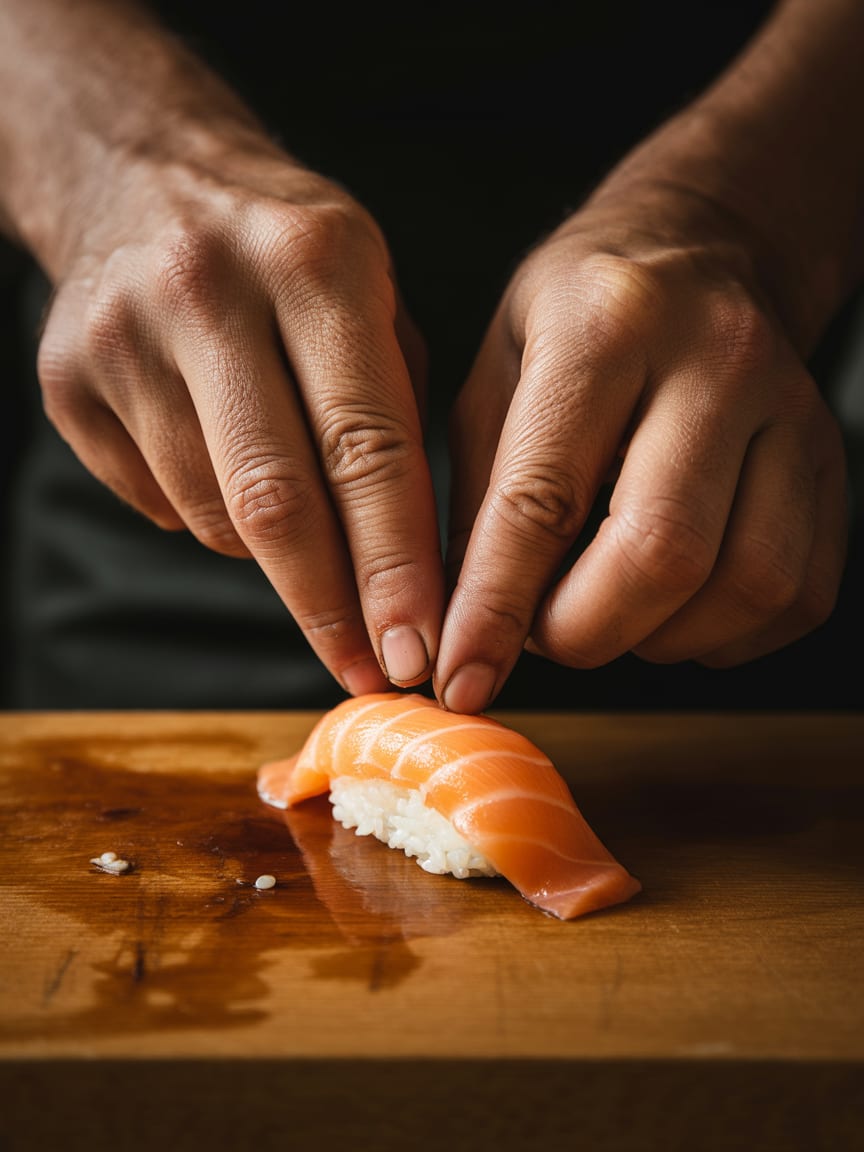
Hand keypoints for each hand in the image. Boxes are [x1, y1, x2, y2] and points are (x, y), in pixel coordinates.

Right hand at [36, 136, 442, 695]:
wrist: (140, 175)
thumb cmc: (290, 254)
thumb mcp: (375, 297)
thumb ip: (398, 417)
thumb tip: (409, 569)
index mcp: (315, 262)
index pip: (366, 446)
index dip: (394, 565)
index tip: (418, 647)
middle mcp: (209, 291)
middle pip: (275, 499)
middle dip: (330, 606)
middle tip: (369, 671)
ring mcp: (123, 337)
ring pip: (213, 514)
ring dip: (272, 554)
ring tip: (300, 522)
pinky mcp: (67, 381)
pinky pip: (158, 502)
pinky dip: (209, 516)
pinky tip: (224, 465)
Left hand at [435, 182, 848, 712]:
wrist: (703, 248)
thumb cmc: (579, 318)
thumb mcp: (495, 369)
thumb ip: (474, 494)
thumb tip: (457, 624)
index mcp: (602, 328)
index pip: (543, 498)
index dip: (496, 608)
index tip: (462, 675)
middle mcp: (713, 362)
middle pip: (661, 552)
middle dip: (585, 632)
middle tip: (544, 635)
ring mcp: (791, 411)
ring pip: (745, 585)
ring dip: (660, 638)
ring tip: (609, 610)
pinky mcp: (830, 463)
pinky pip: (795, 594)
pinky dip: (724, 634)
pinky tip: (675, 606)